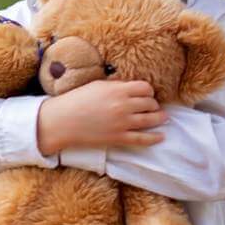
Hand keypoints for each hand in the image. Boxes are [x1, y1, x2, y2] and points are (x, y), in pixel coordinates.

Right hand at [36, 80, 167, 155]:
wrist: (62, 121)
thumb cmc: (76, 100)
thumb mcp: (97, 85)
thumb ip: (116, 86)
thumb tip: (130, 87)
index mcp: (118, 90)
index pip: (146, 88)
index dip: (148, 91)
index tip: (146, 94)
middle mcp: (124, 106)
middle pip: (151, 103)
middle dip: (153, 104)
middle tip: (152, 106)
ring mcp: (122, 123)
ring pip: (151, 120)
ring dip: (159, 118)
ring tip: (163, 118)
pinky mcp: (118, 138)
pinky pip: (142, 139)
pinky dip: (154, 138)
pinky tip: (161, 136)